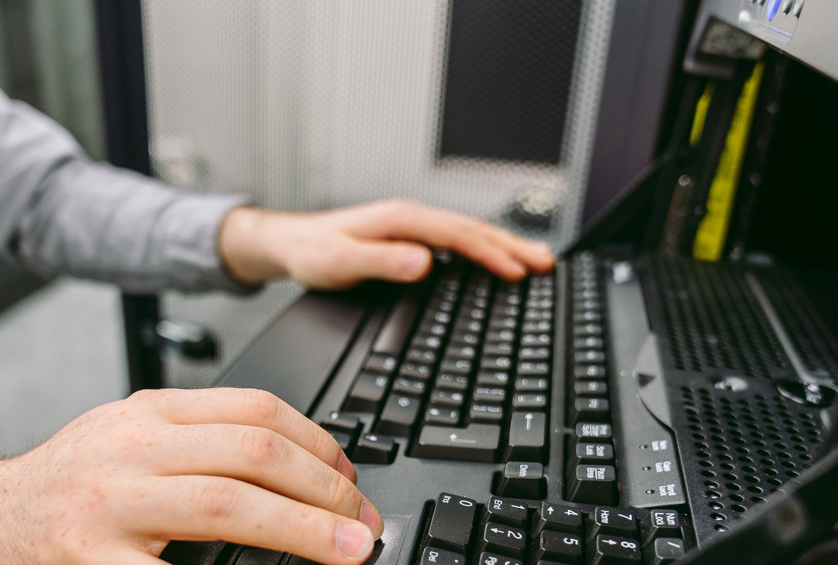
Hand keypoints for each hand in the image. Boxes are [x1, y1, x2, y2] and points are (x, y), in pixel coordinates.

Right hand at [0, 388, 382, 564]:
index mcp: (149, 412)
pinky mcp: (94, 561)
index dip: (320, 444)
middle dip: (326, 490)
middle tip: (363, 523)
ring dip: (305, 530)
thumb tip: (296, 467)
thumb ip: (201, 442)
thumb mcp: (130, 439)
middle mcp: (132, 448)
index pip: (255, 409)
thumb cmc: (67, 486)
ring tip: (347, 551)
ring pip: (231, 503)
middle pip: (255, 453)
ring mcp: (110, 504)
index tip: (351, 477)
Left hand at [219, 200, 556, 289]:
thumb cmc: (312, 253)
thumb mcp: (340, 262)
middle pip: (473, 230)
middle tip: (547, 263)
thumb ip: (381, 262)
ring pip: (468, 235)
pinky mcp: (409, 239)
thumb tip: (424, 262)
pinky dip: (483, 250)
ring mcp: (412, 227)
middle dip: (512, 245)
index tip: (516, 272)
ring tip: (536, 260)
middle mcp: (411, 219)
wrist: (290, 243)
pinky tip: (495, 261)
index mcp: (401, 220)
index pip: (458, 236)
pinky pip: (457, 242)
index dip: (490, 254)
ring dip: (503, 246)